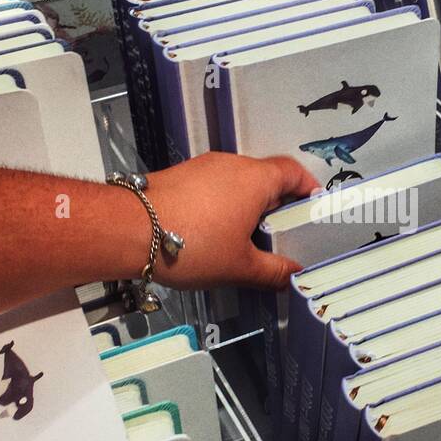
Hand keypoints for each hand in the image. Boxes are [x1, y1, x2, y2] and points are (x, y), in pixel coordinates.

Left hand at [145, 151, 319, 290]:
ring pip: (237, 183)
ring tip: (245, 240)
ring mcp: (203, 168)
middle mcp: (231, 165)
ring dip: (247, 206)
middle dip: (277, 205)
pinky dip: (221, 206)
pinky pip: (212, 188)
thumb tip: (293, 275)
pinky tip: (213, 235)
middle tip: (281, 235)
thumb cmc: (186, 242)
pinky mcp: (180, 177)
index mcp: (255, 179)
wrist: (127, 230)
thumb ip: (274, 271)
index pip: (294, 172)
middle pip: (266, 178)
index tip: (312, 208)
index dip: (308, 189)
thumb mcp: (240, 266)